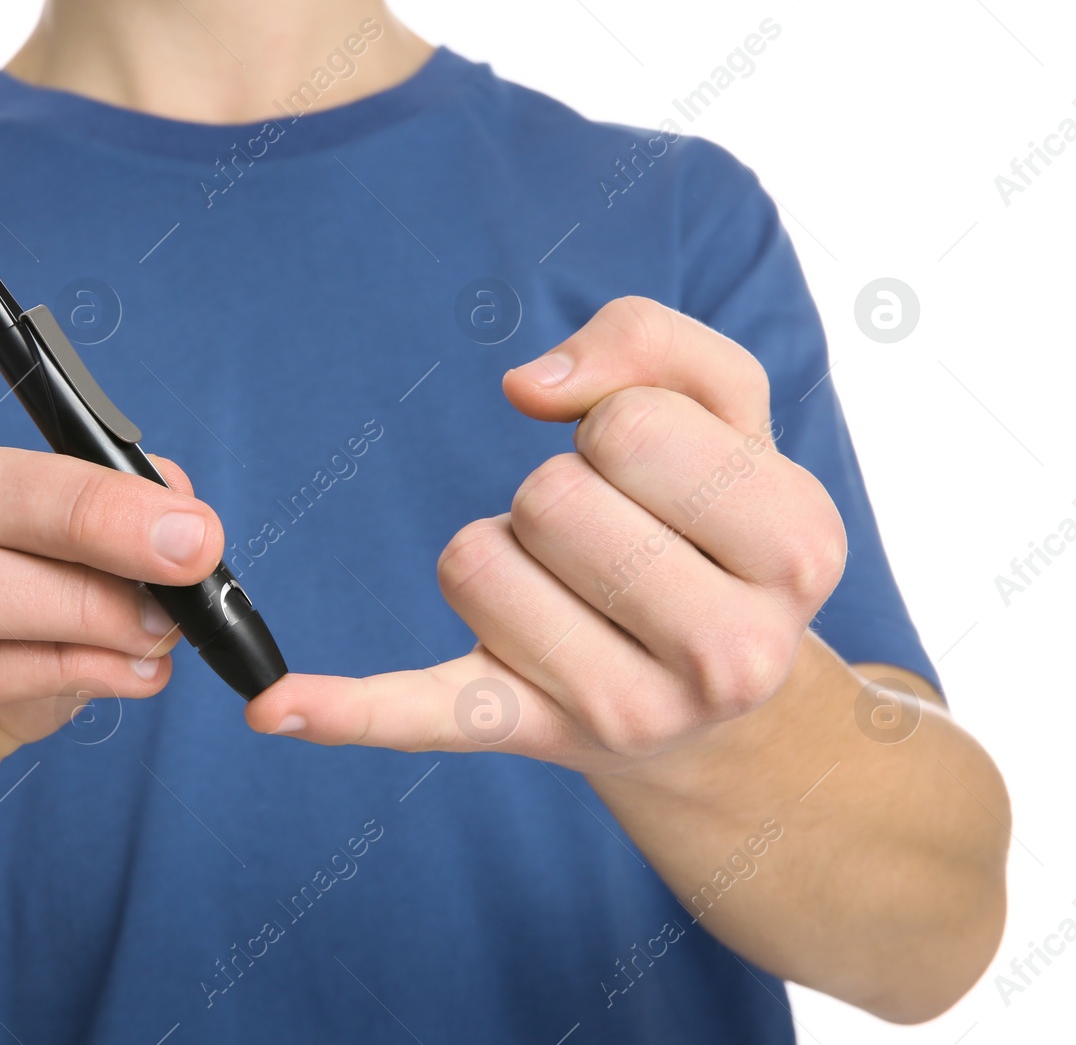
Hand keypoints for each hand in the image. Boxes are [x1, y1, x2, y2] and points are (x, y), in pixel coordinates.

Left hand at [247, 297, 846, 774]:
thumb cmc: (713, 528)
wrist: (720, 698)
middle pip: (548, 496)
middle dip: (560, 493)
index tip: (657, 479)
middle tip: (611, 545)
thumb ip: (656, 341)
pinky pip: (420, 713)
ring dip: (502, 549)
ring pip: (472, 559)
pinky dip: (345, 709)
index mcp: (798, 548)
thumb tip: (528, 385)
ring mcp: (625, 710)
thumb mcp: (733, 414)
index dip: (623, 429)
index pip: (635, 428)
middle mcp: (727, 653)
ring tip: (572, 592)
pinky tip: (278, 707)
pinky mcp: (523, 733)